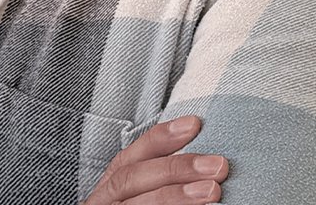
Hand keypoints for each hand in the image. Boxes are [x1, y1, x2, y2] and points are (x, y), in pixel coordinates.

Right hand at [83, 116, 227, 203]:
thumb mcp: (139, 194)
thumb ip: (156, 179)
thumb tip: (200, 163)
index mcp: (108, 188)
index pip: (128, 157)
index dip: (159, 137)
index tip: (194, 124)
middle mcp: (104, 202)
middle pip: (132, 178)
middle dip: (175, 167)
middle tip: (217, 165)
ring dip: (176, 195)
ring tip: (212, 190)